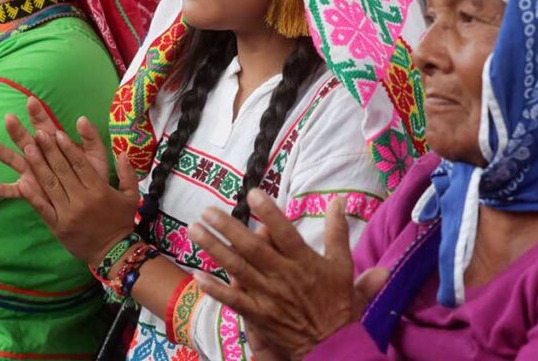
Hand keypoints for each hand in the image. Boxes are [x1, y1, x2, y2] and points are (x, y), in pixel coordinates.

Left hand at [0, 97, 139, 266]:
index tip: (57, 133)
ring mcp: (68, 214)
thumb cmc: (121, 221)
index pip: (80, 165)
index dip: (68, 148)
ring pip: (50, 185)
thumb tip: (123, 152)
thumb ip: (127, 173)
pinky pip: (42, 208)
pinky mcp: (58, 226)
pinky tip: (21, 181)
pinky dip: (32, 194)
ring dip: (37, 166)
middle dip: (49, 151)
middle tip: (38, 133)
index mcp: (99, 190)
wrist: (113, 252)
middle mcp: (82, 200)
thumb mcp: (131, 195)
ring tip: (27, 148)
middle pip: (62, 171)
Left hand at [187, 189, 388, 359]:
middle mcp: (283, 276)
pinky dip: (214, 288)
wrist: (332, 344)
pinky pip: (233, 299)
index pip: (285, 233)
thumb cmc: (337, 301)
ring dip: (214, 249)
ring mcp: (268, 295)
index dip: (269, 213)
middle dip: (228, 228)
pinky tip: (196, 274)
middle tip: (207, 211)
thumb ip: (338, 231)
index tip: (252, 193)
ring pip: (237, 268)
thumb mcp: (343, 265)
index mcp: (304, 261)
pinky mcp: (258, 314)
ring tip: (194, 230)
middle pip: (253, 248)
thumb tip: (338, 200)